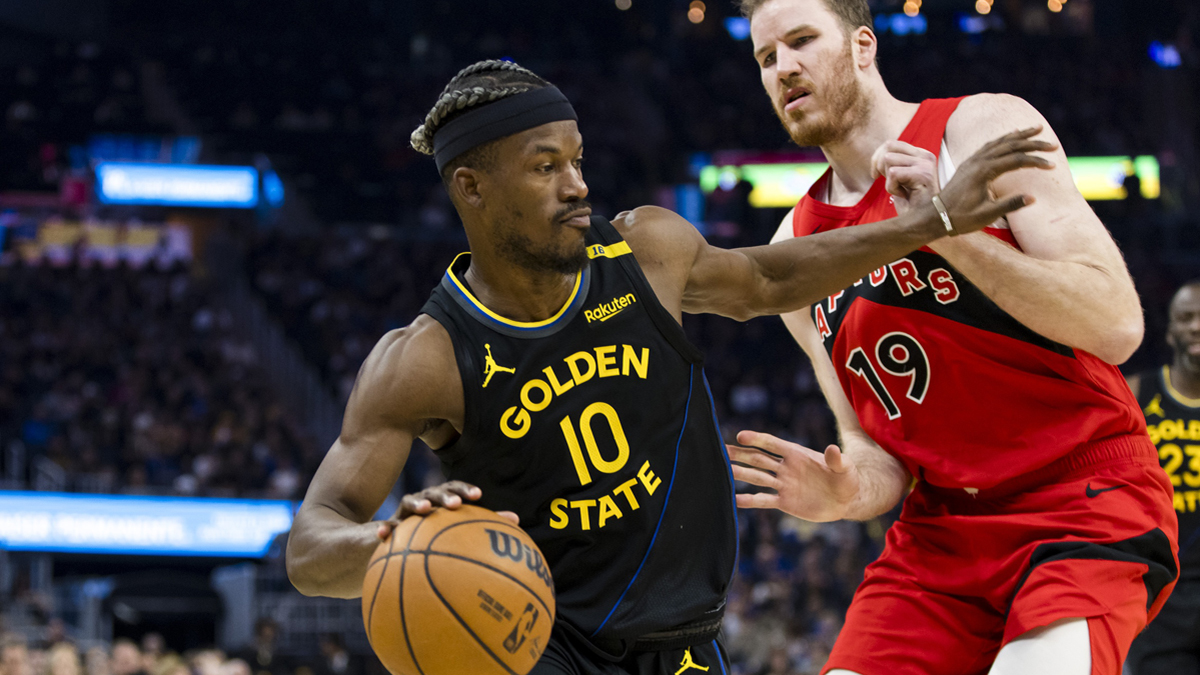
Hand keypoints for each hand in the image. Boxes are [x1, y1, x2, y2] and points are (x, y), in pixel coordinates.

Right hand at [376, 480, 519, 540]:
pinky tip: (385, 535)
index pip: (455, 489)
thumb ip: (482, 524)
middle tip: (457, 505)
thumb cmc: (434, 530)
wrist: (397, 535)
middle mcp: (425, 501)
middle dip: (446, 496)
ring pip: (409, 503)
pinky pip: (386, 527)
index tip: (478, 496)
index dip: (465, 490)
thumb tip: (517, 520)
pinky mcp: (389, 525)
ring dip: (418, 505)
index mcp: (443, 501)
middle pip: (435, 493)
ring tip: (425, 511)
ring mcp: (405, 512)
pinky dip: (385, 529)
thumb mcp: (456, 527)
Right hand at [727, 430, 858, 521]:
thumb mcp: (845, 468)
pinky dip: (749, 501)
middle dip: (740, 454)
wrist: (847, 500)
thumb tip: (832, 449)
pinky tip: (733, 500)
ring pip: (757, 478)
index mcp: (796, 454)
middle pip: (758, 459)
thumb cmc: (847, 479)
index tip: (740, 435)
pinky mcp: (784, 502)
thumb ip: (837, 460)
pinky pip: (763, 500)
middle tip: (720, 451)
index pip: (772, 443)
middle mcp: (785, 467)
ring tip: (722, 472)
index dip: (757, 439)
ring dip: (739, 475)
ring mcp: (783, 484)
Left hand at [871, 140, 938, 215]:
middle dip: (879, 166)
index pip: (891, 143)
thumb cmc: (911, 204)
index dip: (877, 157)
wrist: (923, 223)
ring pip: (888, 159)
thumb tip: (878, 155)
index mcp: (920, 154)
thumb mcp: (900, 178)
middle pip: (888, 147)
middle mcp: (925, 156)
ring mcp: (925, 164)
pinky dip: (892, 188)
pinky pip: (893, 174)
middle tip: (888, 183)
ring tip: (900, 190)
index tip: (876, 175)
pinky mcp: (923, 174)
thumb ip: (894, 163)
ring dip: (887, 179)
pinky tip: (903, 195)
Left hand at [929, 125, 1056, 235]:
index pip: (1017, 160)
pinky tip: (1011, 137)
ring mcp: (972, 161)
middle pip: (1010, 146)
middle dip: (1033, 143)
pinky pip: (989, 146)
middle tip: (1052, 144)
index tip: (1053, 165)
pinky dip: (1003, 140)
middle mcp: (978, 161)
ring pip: (1000, 142)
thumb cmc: (961, 218)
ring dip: (1019, 135)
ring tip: (1036, 129)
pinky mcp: (969, 164)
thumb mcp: (987, 215)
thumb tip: (1033, 198)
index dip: (1036, 161)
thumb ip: (1009, 205)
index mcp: (984, 171)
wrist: (936, 216)